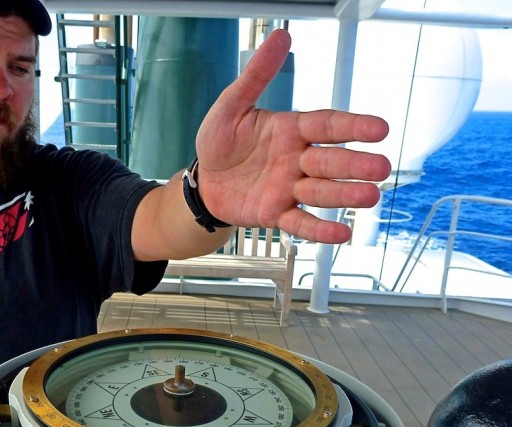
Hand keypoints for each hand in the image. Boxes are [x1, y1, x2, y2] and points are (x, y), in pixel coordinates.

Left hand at [195, 29, 391, 243]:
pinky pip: (300, 222)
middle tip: (380, 167)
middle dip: (355, 164)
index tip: (379, 128)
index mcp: (290, 130)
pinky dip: (320, 229)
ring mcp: (289, 188)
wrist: (203, 183)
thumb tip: (281, 36)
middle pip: (330, 161)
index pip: (326, 125)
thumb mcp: (231, 106)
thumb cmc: (219, 143)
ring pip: (321, 192)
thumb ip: (256, 76)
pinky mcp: (276, 213)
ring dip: (345, 195)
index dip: (352, 126)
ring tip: (369, 197)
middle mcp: (296, 159)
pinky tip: (341, 233)